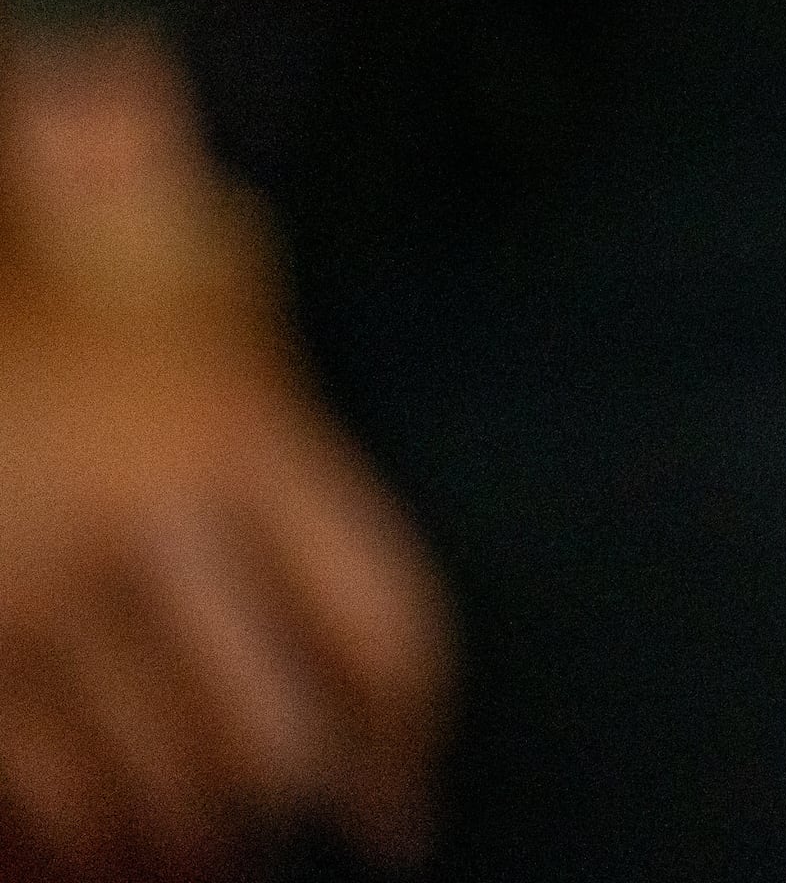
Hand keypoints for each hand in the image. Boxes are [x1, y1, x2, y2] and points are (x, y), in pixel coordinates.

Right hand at [0, 35, 451, 878]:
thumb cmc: (79, 295)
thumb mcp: (213, 294)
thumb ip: (318, 431)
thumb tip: (385, 460)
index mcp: (243, 438)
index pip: (380, 622)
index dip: (410, 730)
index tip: (411, 791)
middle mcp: (148, 526)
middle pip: (277, 725)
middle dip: (307, 792)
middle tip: (327, 819)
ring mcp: (37, 591)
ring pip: (160, 771)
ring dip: (200, 825)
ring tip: (220, 845)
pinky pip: (41, 778)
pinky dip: (83, 828)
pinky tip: (106, 846)